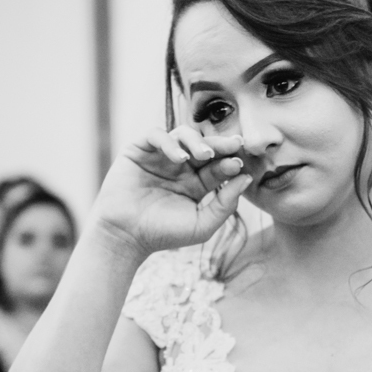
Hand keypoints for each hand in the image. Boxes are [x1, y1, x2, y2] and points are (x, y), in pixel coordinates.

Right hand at [91, 126, 248, 255]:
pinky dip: (170, 142)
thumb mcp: (202, 225)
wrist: (125, 236)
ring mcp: (160, 157)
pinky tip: (180, 158)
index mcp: (197, 183)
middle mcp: (180, 166)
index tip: (241, 164)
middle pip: (204, 146)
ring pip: (183, 135)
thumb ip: (225, 204)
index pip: (218, 165)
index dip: (231, 161)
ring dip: (197, 141)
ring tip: (204, 155)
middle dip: (220, 144)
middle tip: (234, 145)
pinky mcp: (138, 150)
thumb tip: (246, 179)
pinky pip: (156, 135)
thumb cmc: (162, 234)